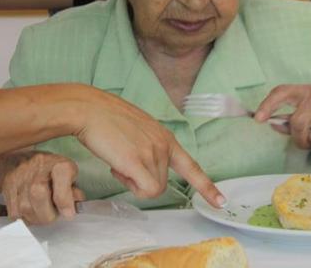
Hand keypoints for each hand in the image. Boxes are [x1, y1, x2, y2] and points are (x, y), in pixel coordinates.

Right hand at [1, 152, 84, 224]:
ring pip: (26, 208)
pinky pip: (15, 213)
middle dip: (48, 214)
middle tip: (53, 214)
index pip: (62, 175)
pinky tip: (31, 210)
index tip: (69, 214)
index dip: (65, 198)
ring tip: (42, 211)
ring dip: (36, 217)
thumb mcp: (69, 177)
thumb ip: (74, 192)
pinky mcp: (7, 186)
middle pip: (39, 195)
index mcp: (58, 163)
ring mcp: (20, 175)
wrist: (23, 160)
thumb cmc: (50, 171)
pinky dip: (24, 217)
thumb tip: (75, 206)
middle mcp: (37, 166)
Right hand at [75, 88, 225, 207]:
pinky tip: (117, 168)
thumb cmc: (105, 118)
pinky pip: (146, 190)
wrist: (89, 109)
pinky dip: (132, 186)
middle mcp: (164, 145)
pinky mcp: (138, 161)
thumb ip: (148, 147)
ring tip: (117, 159)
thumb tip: (144, 169)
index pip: (191, 167)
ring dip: (132, 181)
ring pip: (152, 189)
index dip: (207, 187)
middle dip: (140, 180)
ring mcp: (153, 152)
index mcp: (165, 137)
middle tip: (122, 162)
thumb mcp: (137, 130)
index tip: (221, 202)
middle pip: (162, 184)